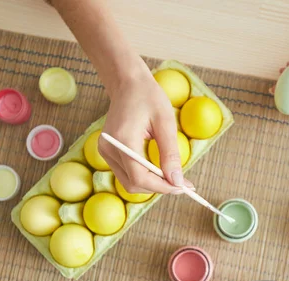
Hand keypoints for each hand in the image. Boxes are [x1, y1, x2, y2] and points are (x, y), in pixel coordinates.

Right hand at [98, 60, 192, 193]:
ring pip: (129, 182)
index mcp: (122, 140)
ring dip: (152, 184)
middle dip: (158, 187)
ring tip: (173, 177)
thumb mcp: (166, 123)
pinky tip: (159, 170)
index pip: (140, 177)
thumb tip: (177, 181)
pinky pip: (126, 173)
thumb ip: (170, 154)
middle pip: (133, 184)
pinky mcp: (108, 152)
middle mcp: (109, 148)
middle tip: (182, 183)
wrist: (128, 84)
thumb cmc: (149, 97)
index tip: (183, 187)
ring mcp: (105, 151)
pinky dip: (144, 176)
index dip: (162, 186)